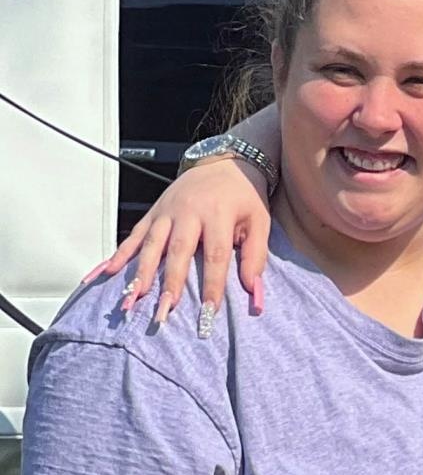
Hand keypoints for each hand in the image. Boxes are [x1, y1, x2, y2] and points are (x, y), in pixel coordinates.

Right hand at [91, 156, 273, 329]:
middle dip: (170, 283)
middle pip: (177, 251)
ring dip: (142, 272)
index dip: (212, 285)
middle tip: (165, 310)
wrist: (225, 163)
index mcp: (217, 214)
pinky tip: (109, 271)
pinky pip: (135, 234)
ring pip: (151, 244)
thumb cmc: (243, 197)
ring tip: (135, 297)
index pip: (215, 256)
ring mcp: (167, 211)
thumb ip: (255, 256)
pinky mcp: (154, 212)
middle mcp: (188, 211)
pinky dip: (122, 253)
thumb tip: (252, 290)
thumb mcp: (259, 222)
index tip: (208, 312)